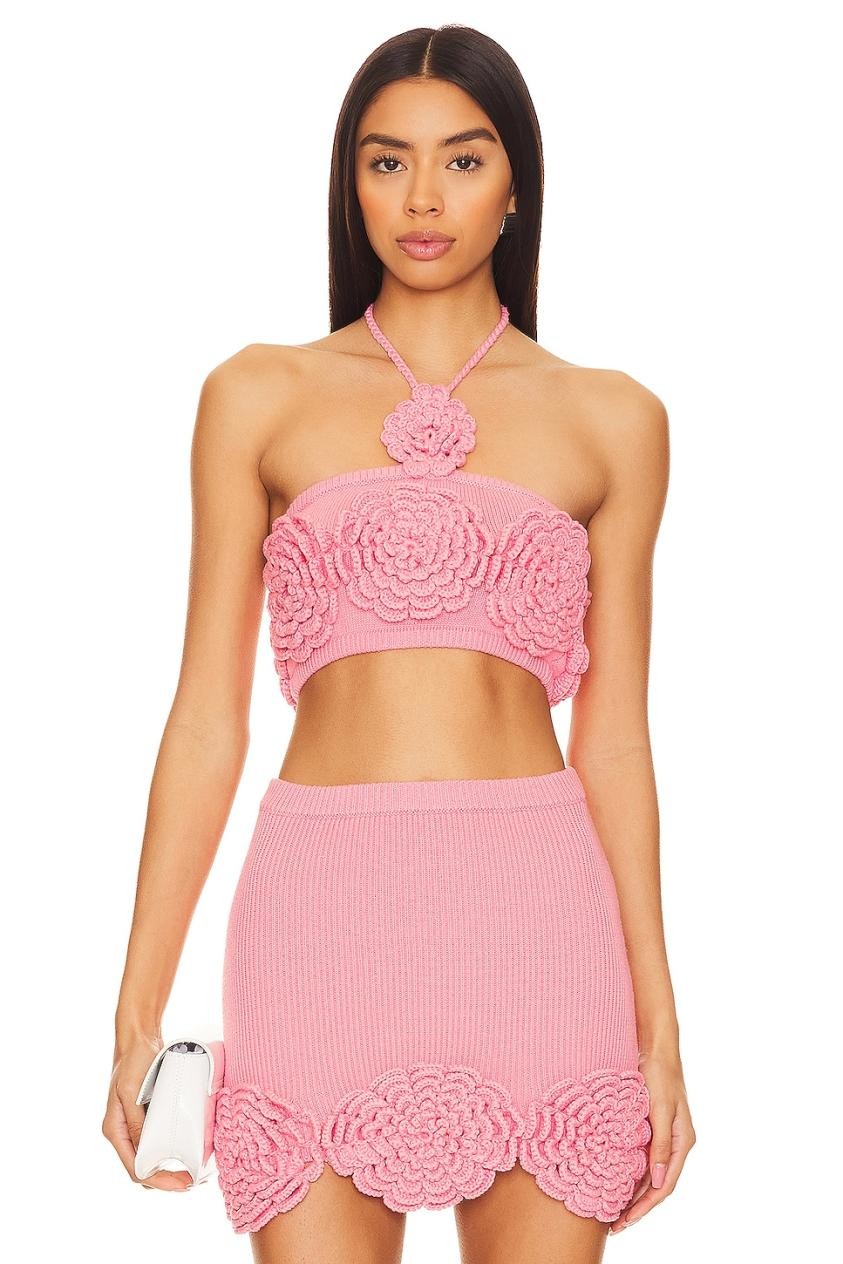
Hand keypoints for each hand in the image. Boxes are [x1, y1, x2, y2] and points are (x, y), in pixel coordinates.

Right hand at [102, 1032, 193, 1191]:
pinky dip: (170, 1152)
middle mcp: (123, 1132)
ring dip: (169, 1169)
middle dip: (166, 1180)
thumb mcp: (131, 1091)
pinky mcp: (147, 1116)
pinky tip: (186, 1152)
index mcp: (115, 1130)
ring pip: (150, 1158)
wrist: (139, 1037)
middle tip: (193, 1182)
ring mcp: (135, 1125)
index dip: (159, 1180)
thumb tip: (144, 1150)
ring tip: (192, 1173)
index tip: (183, 1183)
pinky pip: (157, 1142)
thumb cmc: (133, 1061)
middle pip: (143, 1168)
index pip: (136, 1169)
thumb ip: (136, 1121)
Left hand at [608, 1049, 694, 1233]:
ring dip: (631, 1193)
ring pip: (647, 1174)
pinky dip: (628, 1173)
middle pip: (656, 1184)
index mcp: (682, 1141)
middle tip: (614, 1225)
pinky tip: (613, 1180)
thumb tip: (657, 1181)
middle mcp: (674, 1143)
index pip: (665, 1185)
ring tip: (611, 1210)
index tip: (626, 1221)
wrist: (654, 1046)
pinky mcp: (649, 1127)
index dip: (646, 1206)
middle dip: (637, 1207)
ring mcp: (662, 1136)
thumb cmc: (660, 1073)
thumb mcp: (660, 1108)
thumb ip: (660, 1143)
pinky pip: (640, 1158)